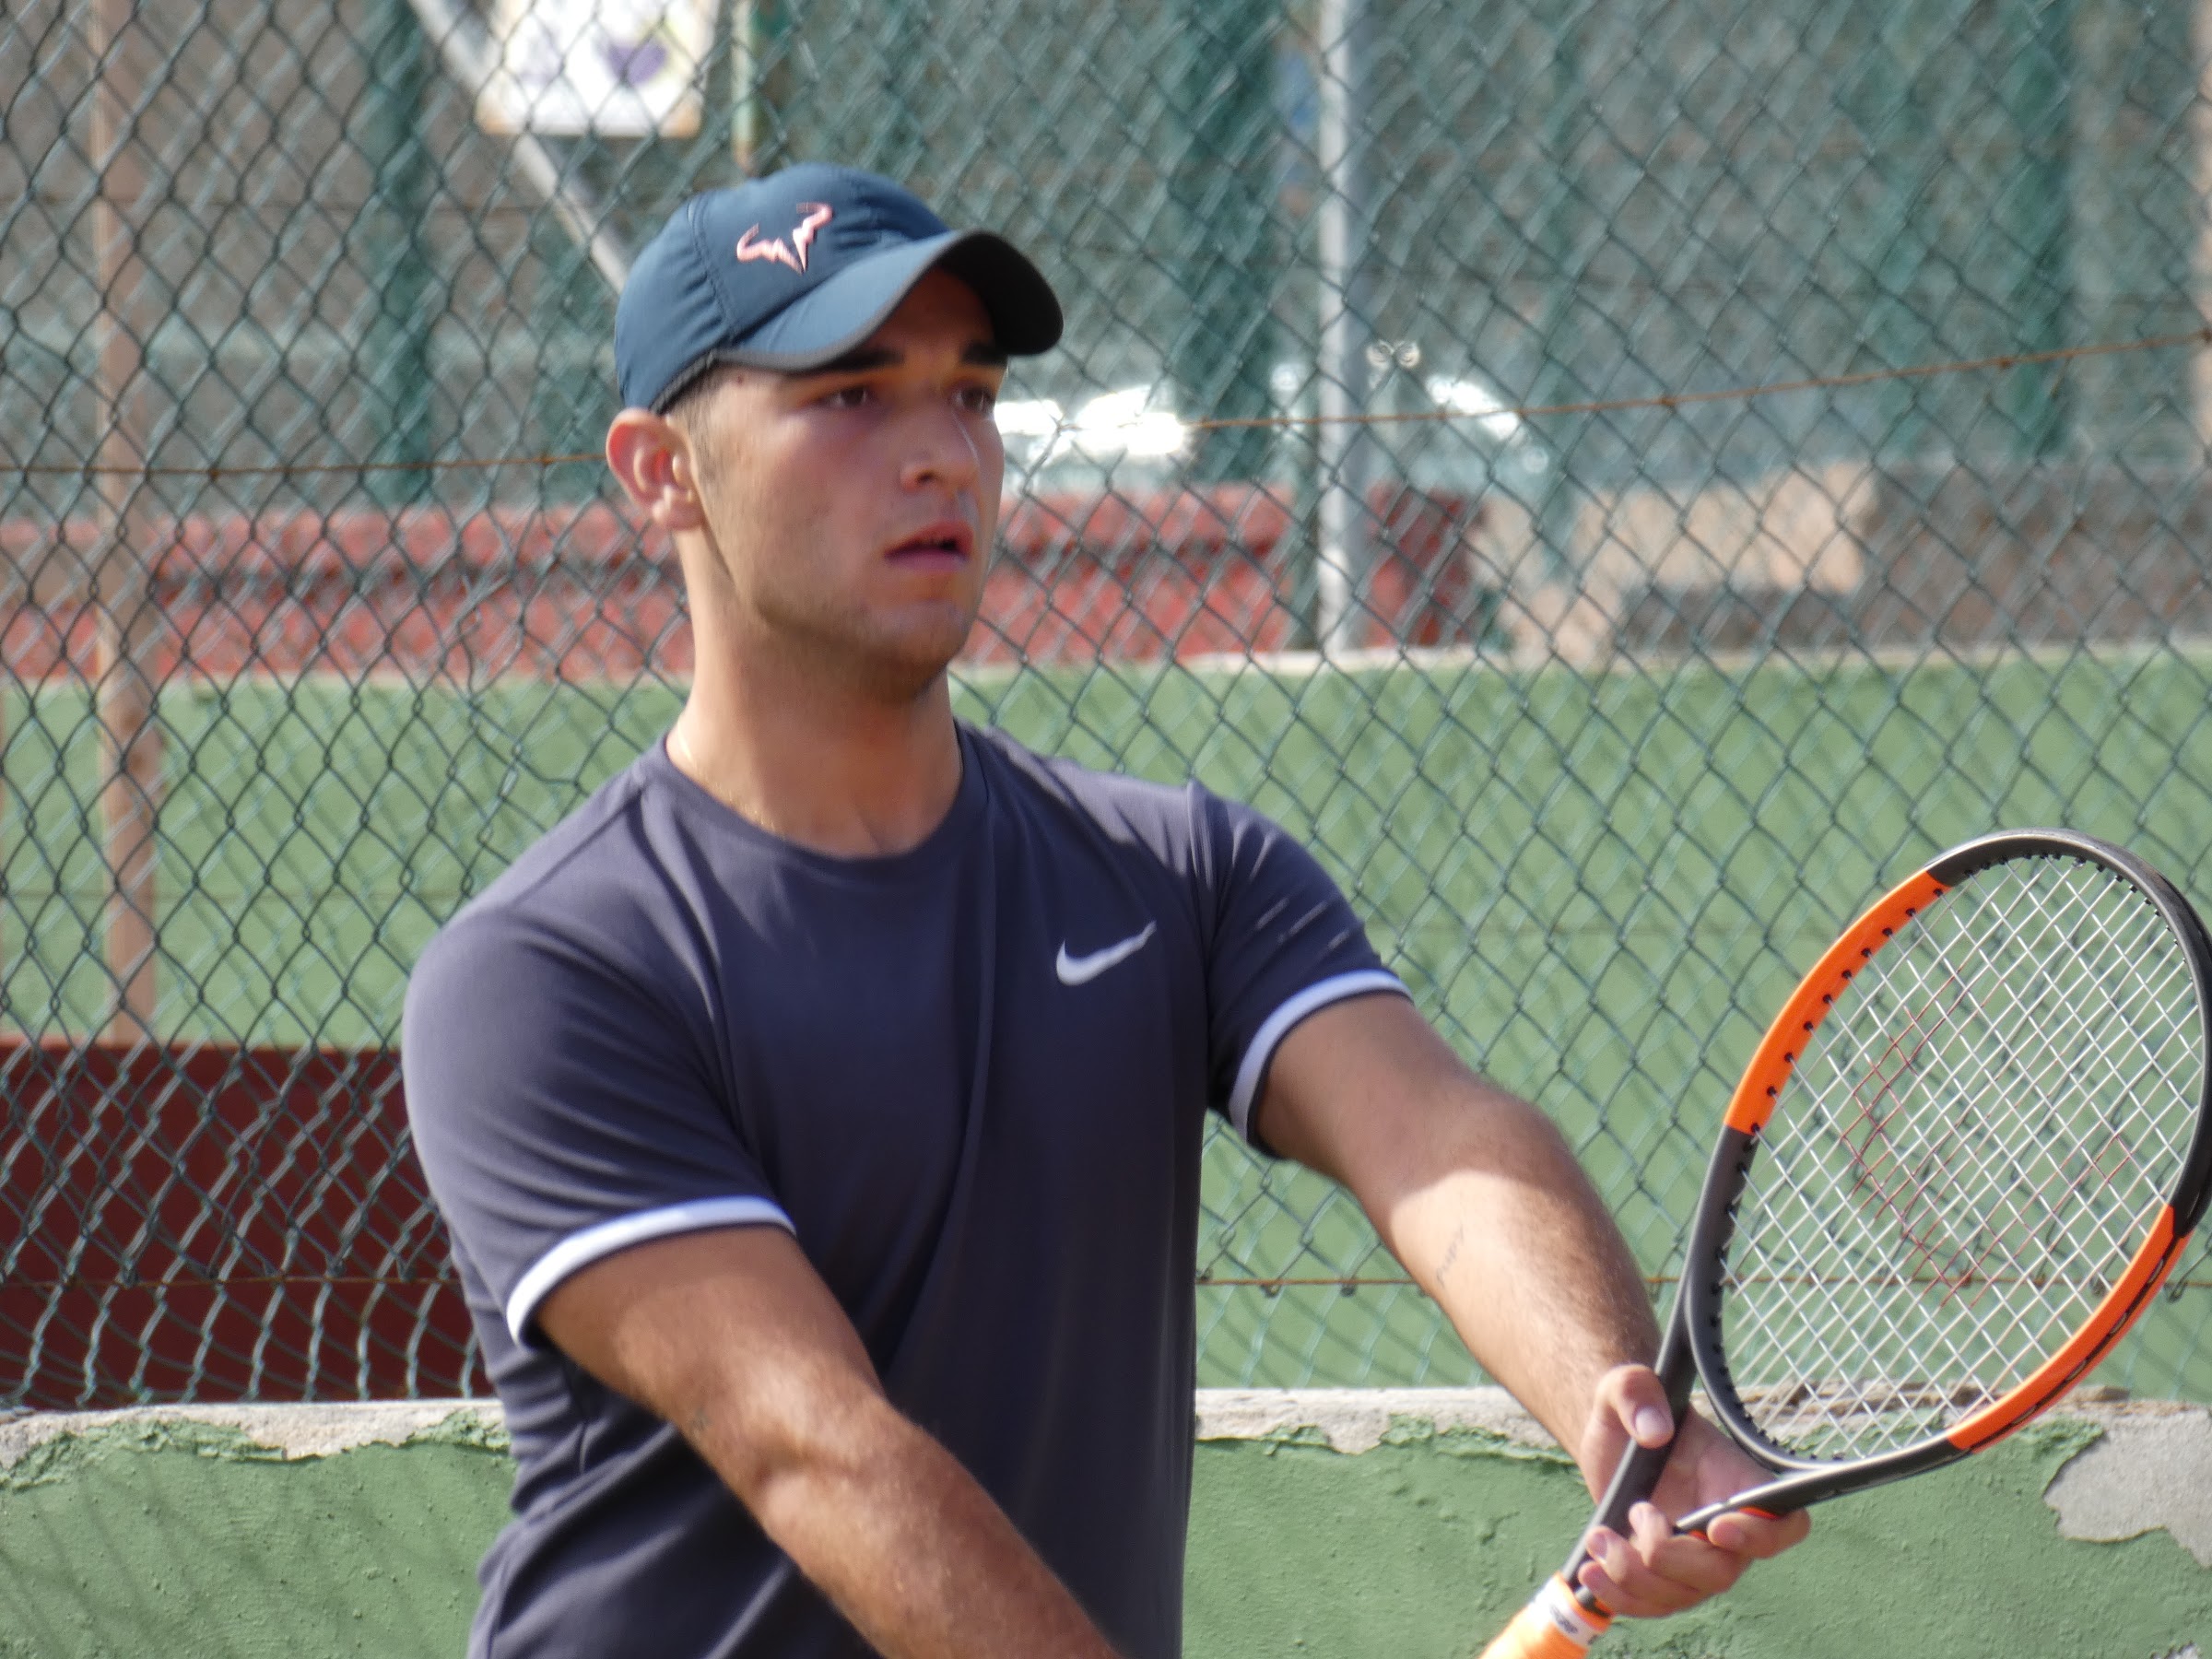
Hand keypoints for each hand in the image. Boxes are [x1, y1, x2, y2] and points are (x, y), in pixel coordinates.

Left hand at [1571, 1364, 1809, 1618]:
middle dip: (1669, 1555)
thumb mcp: (1626, 1387)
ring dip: (1633, 1577)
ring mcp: (1694, 1558)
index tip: (1716, 1525)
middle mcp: (1725, 1529)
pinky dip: (1620, 1597)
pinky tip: (1590, 1572)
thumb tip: (1653, 1431)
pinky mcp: (1661, 1575)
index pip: (1784, 1523)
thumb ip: (1637, 1393)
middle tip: (1636, 1511)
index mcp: (1735, 1480)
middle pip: (1721, 1572)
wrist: (1608, 1438)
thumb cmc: (1631, 1410)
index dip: (1762, 1536)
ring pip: (1682, 1595)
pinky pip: (1652, 1604)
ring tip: (1598, 1539)